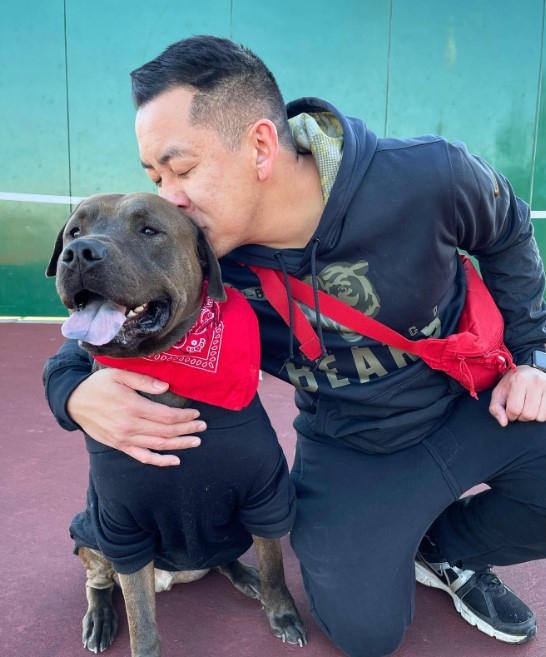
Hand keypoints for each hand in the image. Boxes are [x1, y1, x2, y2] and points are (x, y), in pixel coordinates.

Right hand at [67, 368, 205, 465]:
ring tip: (196, 441)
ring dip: (180, 445)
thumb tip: (166, 387)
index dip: (184, 416)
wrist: (74, 402)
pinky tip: (175, 460)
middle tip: (203, 427)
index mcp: (132, 406)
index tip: (196, 414)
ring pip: (158, 445)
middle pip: (166, 431)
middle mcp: (130, 426)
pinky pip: (143, 457)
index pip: (166, 416)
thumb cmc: (98, 385)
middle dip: (187, 429)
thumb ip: (143, 380)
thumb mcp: (118, 374)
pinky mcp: (120, 446)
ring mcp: (124, 439)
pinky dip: (160, 461)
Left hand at [489, 365, 545, 425]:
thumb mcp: (499, 392)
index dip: (510, 415)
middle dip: (521, 416)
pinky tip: (535, 406)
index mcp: (519, 380)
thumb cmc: (512, 383)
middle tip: (519, 407)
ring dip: (531, 416)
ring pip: (539, 417)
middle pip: (528, 415)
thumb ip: (496, 408)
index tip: (509, 409)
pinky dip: (540, 414)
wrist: (530, 372)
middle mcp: (535, 382)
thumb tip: (503, 423)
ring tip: (527, 406)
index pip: (514, 409)